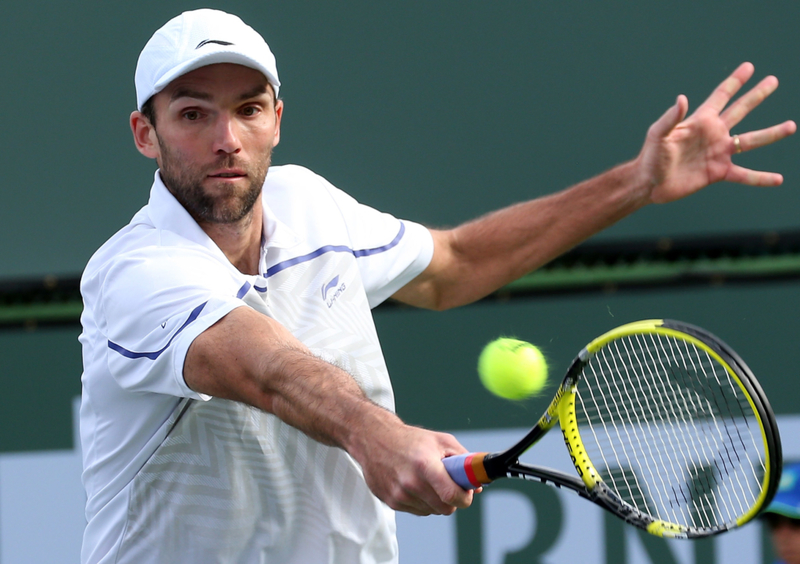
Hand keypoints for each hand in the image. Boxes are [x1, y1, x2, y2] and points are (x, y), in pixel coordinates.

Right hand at [351, 416, 476, 515]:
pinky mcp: (390, 502)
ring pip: (431, 511)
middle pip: (445, 509)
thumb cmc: (410, 439)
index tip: (467, 493)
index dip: (465, 498)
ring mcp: (399, 494)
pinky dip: (421, 501)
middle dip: (452, 500)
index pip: (452, 496)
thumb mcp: (441, 441)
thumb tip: (477, 484)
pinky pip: (417, 511)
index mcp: (425, 465)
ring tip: (427, 480)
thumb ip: (463, 461)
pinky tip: (414, 484)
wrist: (373, 438)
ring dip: (435, 501)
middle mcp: (410, 482)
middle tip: (450, 485)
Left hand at [638, 62, 795, 203]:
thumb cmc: (651, 157)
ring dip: (770, 134)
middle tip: (773, 80)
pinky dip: (761, 178)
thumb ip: (670, 118)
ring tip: (790, 126)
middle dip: (756, 95)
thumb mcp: (658, 135)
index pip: (721, 96)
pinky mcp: (718, 173)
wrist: (649, 183)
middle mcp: (713, 134)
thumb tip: (682, 98)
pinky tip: (778, 179)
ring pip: (750, 141)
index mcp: (700, 121)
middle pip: (740, 110)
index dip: (734, 82)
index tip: (749, 67)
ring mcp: (718, 153)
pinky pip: (745, 175)